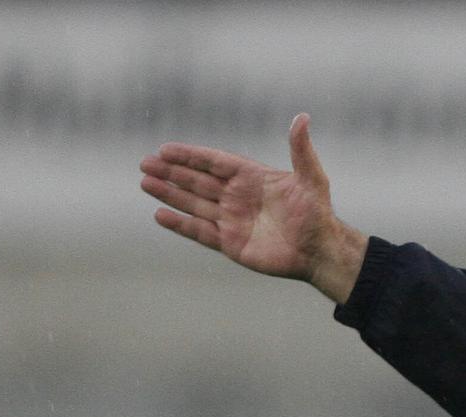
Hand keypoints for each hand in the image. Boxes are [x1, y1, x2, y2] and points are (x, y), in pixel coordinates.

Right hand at [140, 113, 365, 302]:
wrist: (319, 250)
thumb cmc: (318, 213)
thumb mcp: (312, 178)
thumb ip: (301, 150)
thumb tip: (302, 117)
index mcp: (252, 178)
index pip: (215, 162)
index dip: (191, 155)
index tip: (166, 149)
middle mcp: (238, 197)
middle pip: (198, 181)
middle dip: (172, 172)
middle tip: (145, 163)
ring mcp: (232, 220)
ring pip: (194, 203)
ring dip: (170, 193)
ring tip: (145, 183)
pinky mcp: (230, 243)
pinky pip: (200, 231)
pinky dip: (180, 224)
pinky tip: (160, 214)